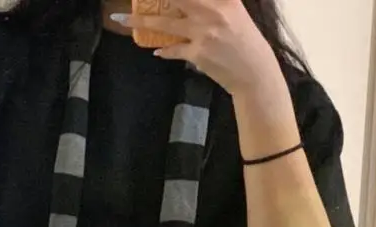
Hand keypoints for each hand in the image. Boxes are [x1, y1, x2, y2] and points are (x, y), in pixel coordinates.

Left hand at [112, 0, 281, 95]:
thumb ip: (215, 3)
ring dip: (140, 22)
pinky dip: (164, 51)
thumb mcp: (234, 13)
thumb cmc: (245, 41)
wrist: (253, 72)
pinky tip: (156, 51)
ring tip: (122, 19)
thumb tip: (186, 5)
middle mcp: (212, 11)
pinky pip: (173, 50)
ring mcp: (203, 32)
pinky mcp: (197, 53)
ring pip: (165, 24)